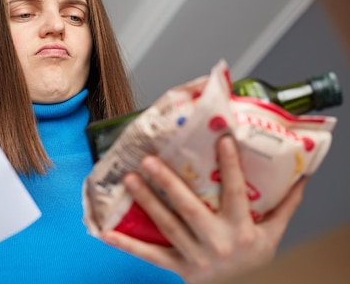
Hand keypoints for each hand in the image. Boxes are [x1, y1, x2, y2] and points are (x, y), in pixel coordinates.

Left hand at [101, 135, 305, 283]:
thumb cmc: (252, 256)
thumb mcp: (273, 233)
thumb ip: (284, 205)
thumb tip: (301, 175)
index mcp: (241, 230)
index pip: (236, 192)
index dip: (230, 166)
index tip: (222, 139)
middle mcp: (216, 243)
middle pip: (189, 209)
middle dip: (168, 184)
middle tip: (149, 160)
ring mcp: (194, 256)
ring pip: (166, 226)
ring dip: (146, 202)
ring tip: (129, 178)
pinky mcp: (177, 267)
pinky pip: (149, 255)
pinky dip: (127, 244)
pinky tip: (107, 232)